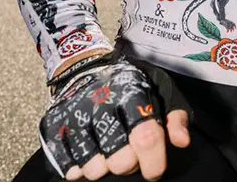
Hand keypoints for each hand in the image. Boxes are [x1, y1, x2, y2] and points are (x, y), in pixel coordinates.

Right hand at [40, 54, 190, 180]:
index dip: (153, 161)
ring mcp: (75, 115)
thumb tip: (182, 141)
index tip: (154, 171)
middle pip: (120, 160)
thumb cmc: (130, 84)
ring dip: (103, 166)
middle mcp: (101, 102)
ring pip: (94, 168)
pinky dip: (80, 168)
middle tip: (128, 152)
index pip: (146, 136)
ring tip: (108, 148)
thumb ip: (175, 116)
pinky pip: (69, 167)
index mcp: (131, 92)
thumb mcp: (160, 89)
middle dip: (128, 164)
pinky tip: (89, 151)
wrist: (87, 66)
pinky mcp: (54, 126)